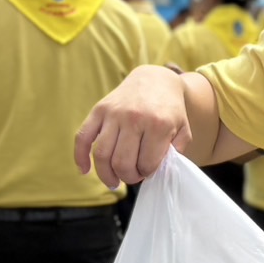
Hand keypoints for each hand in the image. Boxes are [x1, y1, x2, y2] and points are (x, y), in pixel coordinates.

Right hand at [74, 66, 191, 187]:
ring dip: (106, 174)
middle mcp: (134, 118)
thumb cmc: (170, 110)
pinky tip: (84, 171)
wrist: (154, 80)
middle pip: (122, 162)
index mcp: (158, 125)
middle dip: (128, 177)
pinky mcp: (99, 110)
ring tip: (113, 182)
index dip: (147, 174)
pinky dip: (80, 157)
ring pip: (102, 154)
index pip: (147, 164)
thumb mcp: (183, 130)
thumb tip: (158, 171)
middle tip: (133, 177)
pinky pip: (82, 137)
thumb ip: (176, 152)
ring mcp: (114, 114)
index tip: (148, 172)